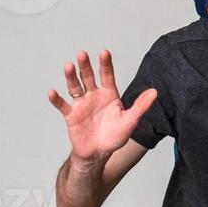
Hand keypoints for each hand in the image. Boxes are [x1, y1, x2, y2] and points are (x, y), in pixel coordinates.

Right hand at [47, 50, 155, 165]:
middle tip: (83, 54)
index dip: (106, 64)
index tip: (104, 52)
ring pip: (75, 87)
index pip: (107, 75)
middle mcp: (94, 96)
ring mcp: (81, 104)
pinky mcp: (71, 116)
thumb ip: (140, 106)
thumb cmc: (115, 136)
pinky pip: (63, 106)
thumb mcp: (130, 121)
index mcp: (109, 94)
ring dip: (71, 77)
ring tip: (69, 66)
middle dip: (86, 66)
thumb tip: (155, 92)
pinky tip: (53, 92)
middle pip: (88, 77)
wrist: (98, 153)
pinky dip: (57, 99)